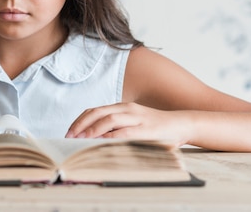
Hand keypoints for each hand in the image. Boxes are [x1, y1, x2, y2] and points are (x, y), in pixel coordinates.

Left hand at [65, 102, 188, 145]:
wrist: (181, 125)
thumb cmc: (155, 128)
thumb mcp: (132, 124)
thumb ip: (116, 128)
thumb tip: (94, 139)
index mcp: (122, 107)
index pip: (95, 110)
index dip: (80, 120)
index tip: (69, 132)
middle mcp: (127, 109)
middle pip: (97, 113)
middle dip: (80, 124)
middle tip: (69, 137)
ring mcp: (136, 118)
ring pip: (109, 120)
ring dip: (92, 130)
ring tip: (81, 139)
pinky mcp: (145, 128)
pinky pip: (125, 132)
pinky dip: (111, 137)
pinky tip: (102, 142)